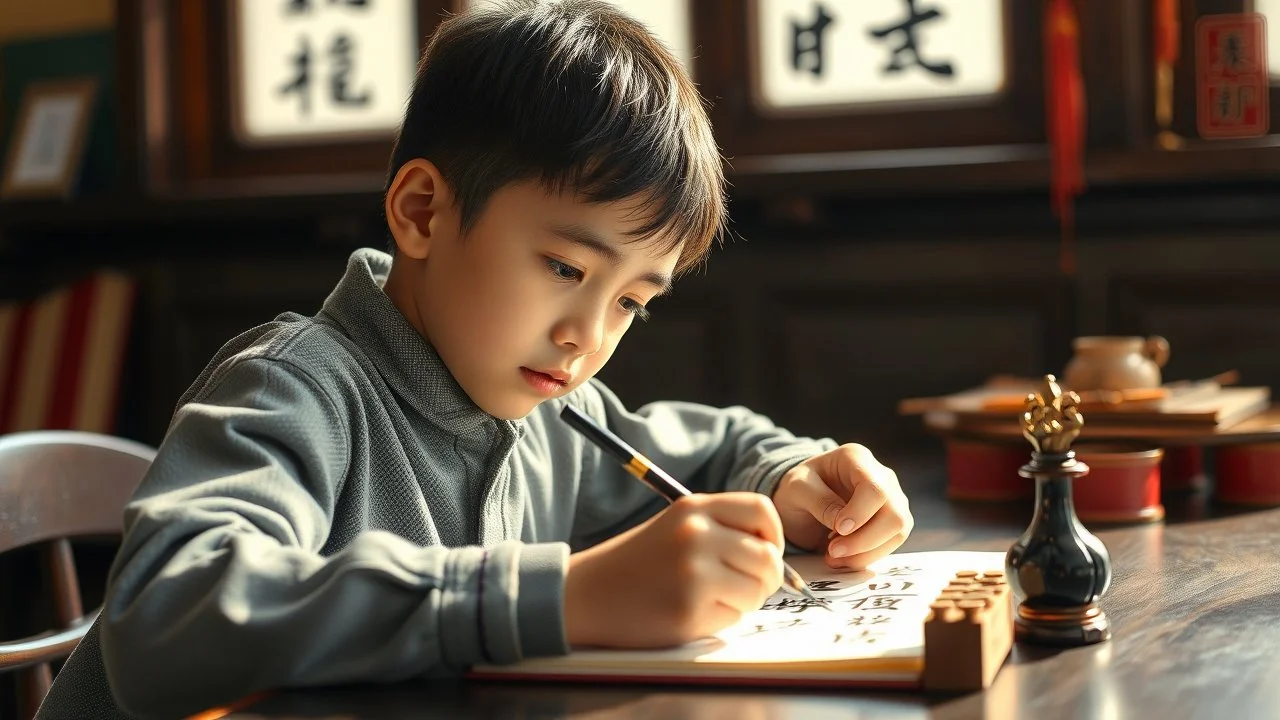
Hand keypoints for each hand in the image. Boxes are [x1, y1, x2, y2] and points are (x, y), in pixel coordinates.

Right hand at [563, 493, 784, 648]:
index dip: (773, 535)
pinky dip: (723, 619)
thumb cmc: (639, 564)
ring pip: (757, 589)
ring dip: (746, 600)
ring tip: (714, 599)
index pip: (762, 510)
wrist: (588, 594)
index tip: (763, 552)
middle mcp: (697, 534)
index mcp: (694, 508)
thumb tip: (777, 557)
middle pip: (768, 556)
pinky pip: (735, 617)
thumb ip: (722, 530)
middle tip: (744, 587)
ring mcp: (694, 572)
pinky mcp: (690, 609)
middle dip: (766, 578)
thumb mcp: (677, 526)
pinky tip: (693, 612)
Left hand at [770, 444, 912, 569]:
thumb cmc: (800, 487)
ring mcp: (892, 499)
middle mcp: (882, 476)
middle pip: (894, 514)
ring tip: (833, 557)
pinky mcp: (892, 521)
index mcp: (857, 458)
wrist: (803, 499)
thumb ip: (819, 501)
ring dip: (866, 553)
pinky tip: (844, 559)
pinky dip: (867, 557)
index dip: (860, 514)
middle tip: (832, 552)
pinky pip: (892, 543)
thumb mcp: (797, 488)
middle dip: (864, 541)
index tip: (837, 530)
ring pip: (897, 532)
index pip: (875, 489)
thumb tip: (846, 526)